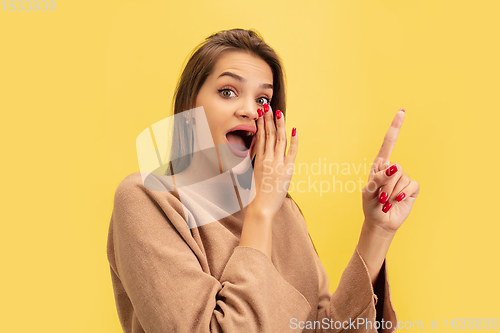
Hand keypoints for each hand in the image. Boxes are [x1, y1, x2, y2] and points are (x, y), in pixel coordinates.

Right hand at [248, 103, 297, 219]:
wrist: (261, 206)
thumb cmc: (256, 194)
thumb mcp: (253, 174)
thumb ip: (256, 162)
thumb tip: (258, 154)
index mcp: (258, 159)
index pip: (260, 137)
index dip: (261, 124)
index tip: (260, 114)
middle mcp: (267, 158)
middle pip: (268, 134)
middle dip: (268, 119)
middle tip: (267, 107)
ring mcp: (277, 163)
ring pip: (279, 139)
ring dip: (279, 125)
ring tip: (279, 112)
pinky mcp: (287, 169)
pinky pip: (292, 151)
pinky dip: (294, 140)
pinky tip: (294, 129)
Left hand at [361, 110, 419, 235]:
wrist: (380, 221)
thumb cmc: (371, 205)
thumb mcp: (369, 192)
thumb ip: (378, 179)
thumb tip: (394, 167)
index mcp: (379, 166)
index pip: (389, 143)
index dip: (395, 127)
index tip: (402, 112)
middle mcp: (392, 169)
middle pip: (394, 168)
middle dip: (386, 184)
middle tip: (380, 197)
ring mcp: (403, 178)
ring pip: (401, 178)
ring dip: (392, 192)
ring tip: (386, 201)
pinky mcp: (412, 188)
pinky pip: (411, 185)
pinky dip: (403, 194)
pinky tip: (397, 201)